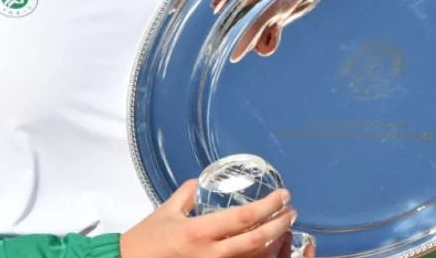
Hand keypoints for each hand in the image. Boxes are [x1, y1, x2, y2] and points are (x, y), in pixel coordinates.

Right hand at [120, 179, 297, 257]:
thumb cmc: (144, 242)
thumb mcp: (165, 212)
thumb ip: (186, 195)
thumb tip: (199, 184)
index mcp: (198, 232)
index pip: (245, 218)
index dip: (269, 206)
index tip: (283, 196)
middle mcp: (210, 254)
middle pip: (257, 241)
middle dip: (279, 225)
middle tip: (291, 212)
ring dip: (273, 243)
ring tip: (282, 228)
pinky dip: (257, 255)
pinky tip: (264, 246)